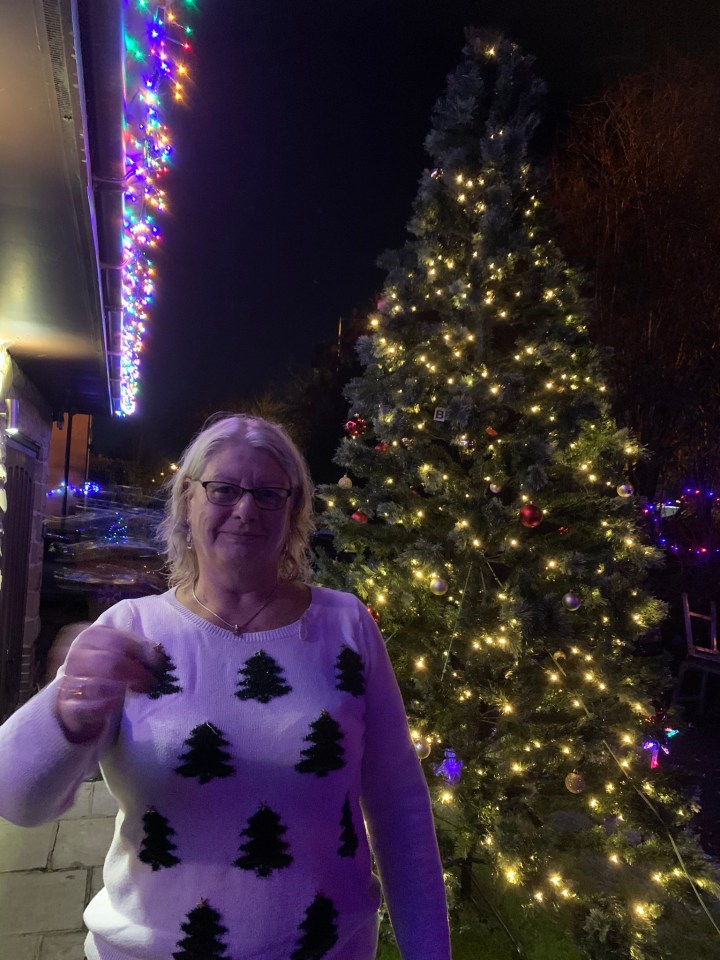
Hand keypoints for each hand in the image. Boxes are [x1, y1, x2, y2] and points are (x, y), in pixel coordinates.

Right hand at [54, 625, 161, 743]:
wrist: (78, 695)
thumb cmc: (106, 667)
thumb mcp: (119, 650)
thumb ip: (136, 648)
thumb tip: (158, 655)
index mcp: (90, 637)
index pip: (117, 640)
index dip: (141, 651)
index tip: (159, 662)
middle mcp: (76, 656)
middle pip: (109, 662)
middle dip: (136, 673)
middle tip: (152, 681)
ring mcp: (69, 680)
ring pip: (96, 686)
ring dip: (122, 690)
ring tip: (138, 690)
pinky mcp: (67, 705)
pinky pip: (88, 707)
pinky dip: (106, 706)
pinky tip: (117, 704)